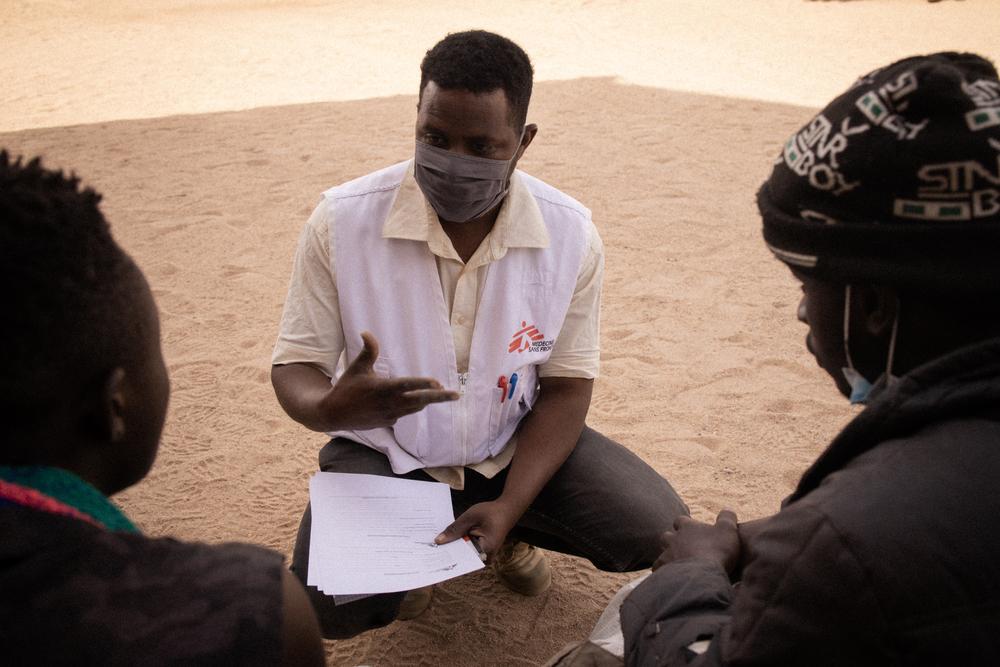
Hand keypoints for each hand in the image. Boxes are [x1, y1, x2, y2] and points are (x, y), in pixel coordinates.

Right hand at [320, 332, 457, 429]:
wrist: (333, 414)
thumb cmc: (346, 387)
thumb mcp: (357, 367)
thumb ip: (368, 351)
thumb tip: (367, 332)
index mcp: (383, 388)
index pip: (408, 385)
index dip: (423, 384)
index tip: (438, 383)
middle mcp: (389, 403)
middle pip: (420, 400)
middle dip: (440, 398)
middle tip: (457, 395)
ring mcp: (390, 415)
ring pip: (415, 407)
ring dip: (427, 401)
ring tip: (441, 394)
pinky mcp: (388, 422)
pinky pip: (404, 413)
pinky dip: (410, 406)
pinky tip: (409, 401)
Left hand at [434, 500, 520, 560]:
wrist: (507, 510)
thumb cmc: (491, 512)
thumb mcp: (470, 517)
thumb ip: (455, 529)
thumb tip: (438, 541)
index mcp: (485, 550)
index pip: (462, 559)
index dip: (446, 558)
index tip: (431, 558)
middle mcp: (485, 557)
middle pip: (461, 559)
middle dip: (446, 553)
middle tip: (428, 551)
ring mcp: (483, 555)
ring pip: (463, 555)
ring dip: (451, 549)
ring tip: (435, 546)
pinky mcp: (481, 551)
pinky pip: (466, 550)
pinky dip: (457, 545)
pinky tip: (446, 540)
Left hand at [653, 510, 740, 576]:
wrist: (701, 574)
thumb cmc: (717, 550)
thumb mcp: (728, 530)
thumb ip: (727, 517)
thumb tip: (727, 509)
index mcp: (687, 527)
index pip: (680, 520)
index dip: (685, 524)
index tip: (690, 529)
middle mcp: (673, 539)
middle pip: (667, 536)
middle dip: (672, 541)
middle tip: (683, 548)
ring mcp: (666, 555)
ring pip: (662, 554)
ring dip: (668, 558)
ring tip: (678, 565)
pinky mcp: (663, 570)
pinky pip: (659, 570)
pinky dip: (664, 572)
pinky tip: (671, 578)